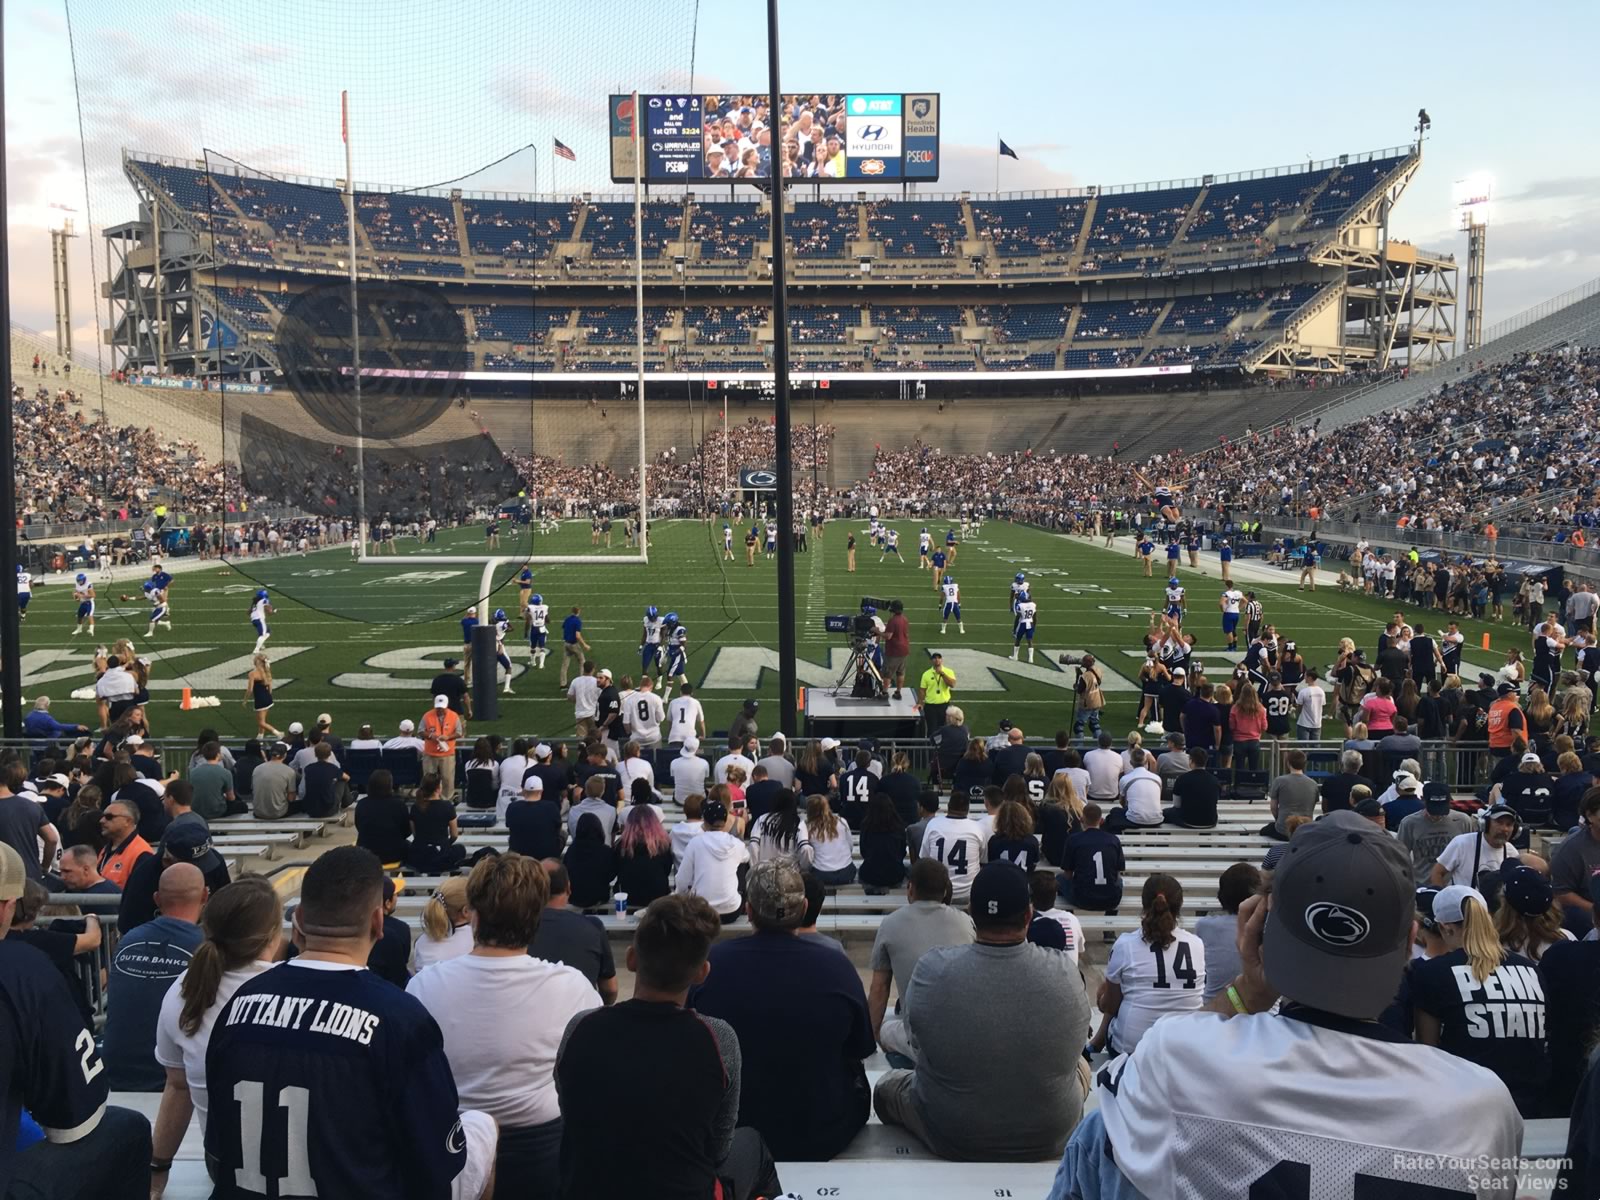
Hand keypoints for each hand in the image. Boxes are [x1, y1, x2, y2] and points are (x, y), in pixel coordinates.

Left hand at [1232, 893, 1275, 1011]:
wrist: (1254, 988)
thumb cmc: (1264, 983)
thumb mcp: (1270, 978)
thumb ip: (1268, 962)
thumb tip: (1267, 945)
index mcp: (1247, 948)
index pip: (1252, 925)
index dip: (1260, 911)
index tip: (1272, 900)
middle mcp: (1243, 937)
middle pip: (1244, 910)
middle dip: (1258, 898)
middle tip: (1277, 892)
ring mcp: (1243, 933)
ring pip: (1246, 908)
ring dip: (1258, 899)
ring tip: (1277, 894)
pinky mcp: (1248, 931)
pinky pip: (1251, 912)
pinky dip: (1260, 904)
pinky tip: (1274, 902)